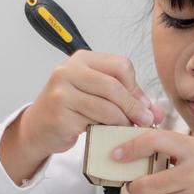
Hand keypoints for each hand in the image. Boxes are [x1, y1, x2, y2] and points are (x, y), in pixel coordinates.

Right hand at [0, 51, 163, 184]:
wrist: (38, 128)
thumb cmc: (71, 110)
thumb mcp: (95, 95)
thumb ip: (124, 97)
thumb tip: (155, 111)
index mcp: (82, 59)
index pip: (121, 65)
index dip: (136, 87)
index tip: (144, 105)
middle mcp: (69, 70)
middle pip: (114, 85)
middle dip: (134, 106)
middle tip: (145, 121)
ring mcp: (62, 91)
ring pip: (107, 106)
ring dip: (123, 121)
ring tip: (128, 128)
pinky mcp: (60, 113)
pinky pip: (94, 122)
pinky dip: (108, 130)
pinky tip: (110, 134)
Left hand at [114, 129, 193, 193]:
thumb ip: (174, 148)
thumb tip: (140, 151)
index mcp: (193, 150)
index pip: (153, 143)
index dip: (130, 148)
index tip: (117, 154)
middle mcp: (191, 175)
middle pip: (145, 184)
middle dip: (134, 185)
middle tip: (135, 182)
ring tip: (154, 192)